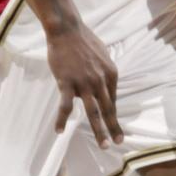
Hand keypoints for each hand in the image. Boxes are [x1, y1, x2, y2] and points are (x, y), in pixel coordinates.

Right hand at [47, 24, 123, 147]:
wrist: (67, 30)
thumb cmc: (84, 40)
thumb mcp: (103, 54)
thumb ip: (105, 71)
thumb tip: (105, 82)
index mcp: (110, 74)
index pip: (112, 99)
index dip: (113, 115)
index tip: (115, 128)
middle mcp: (100, 80)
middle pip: (107, 109)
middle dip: (113, 128)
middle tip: (117, 142)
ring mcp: (84, 83)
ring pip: (92, 112)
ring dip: (98, 130)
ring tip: (102, 145)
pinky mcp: (67, 83)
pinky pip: (65, 106)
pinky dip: (61, 119)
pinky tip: (59, 130)